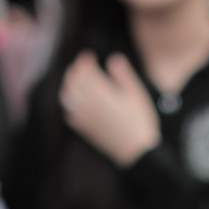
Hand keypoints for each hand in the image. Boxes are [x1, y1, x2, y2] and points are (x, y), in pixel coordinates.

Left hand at [60, 52, 159, 167]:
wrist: (137, 151)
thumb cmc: (140, 122)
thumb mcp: (137, 95)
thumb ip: (123, 76)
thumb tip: (113, 59)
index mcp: (101, 93)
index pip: (85, 71)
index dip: (85, 61)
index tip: (89, 56)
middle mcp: (89, 104)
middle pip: (73, 82)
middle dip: (75, 71)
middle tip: (81, 66)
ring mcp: (85, 118)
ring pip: (68, 97)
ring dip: (69, 86)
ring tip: (76, 81)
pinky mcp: (85, 129)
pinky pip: (70, 114)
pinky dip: (70, 105)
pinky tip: (75, 104)